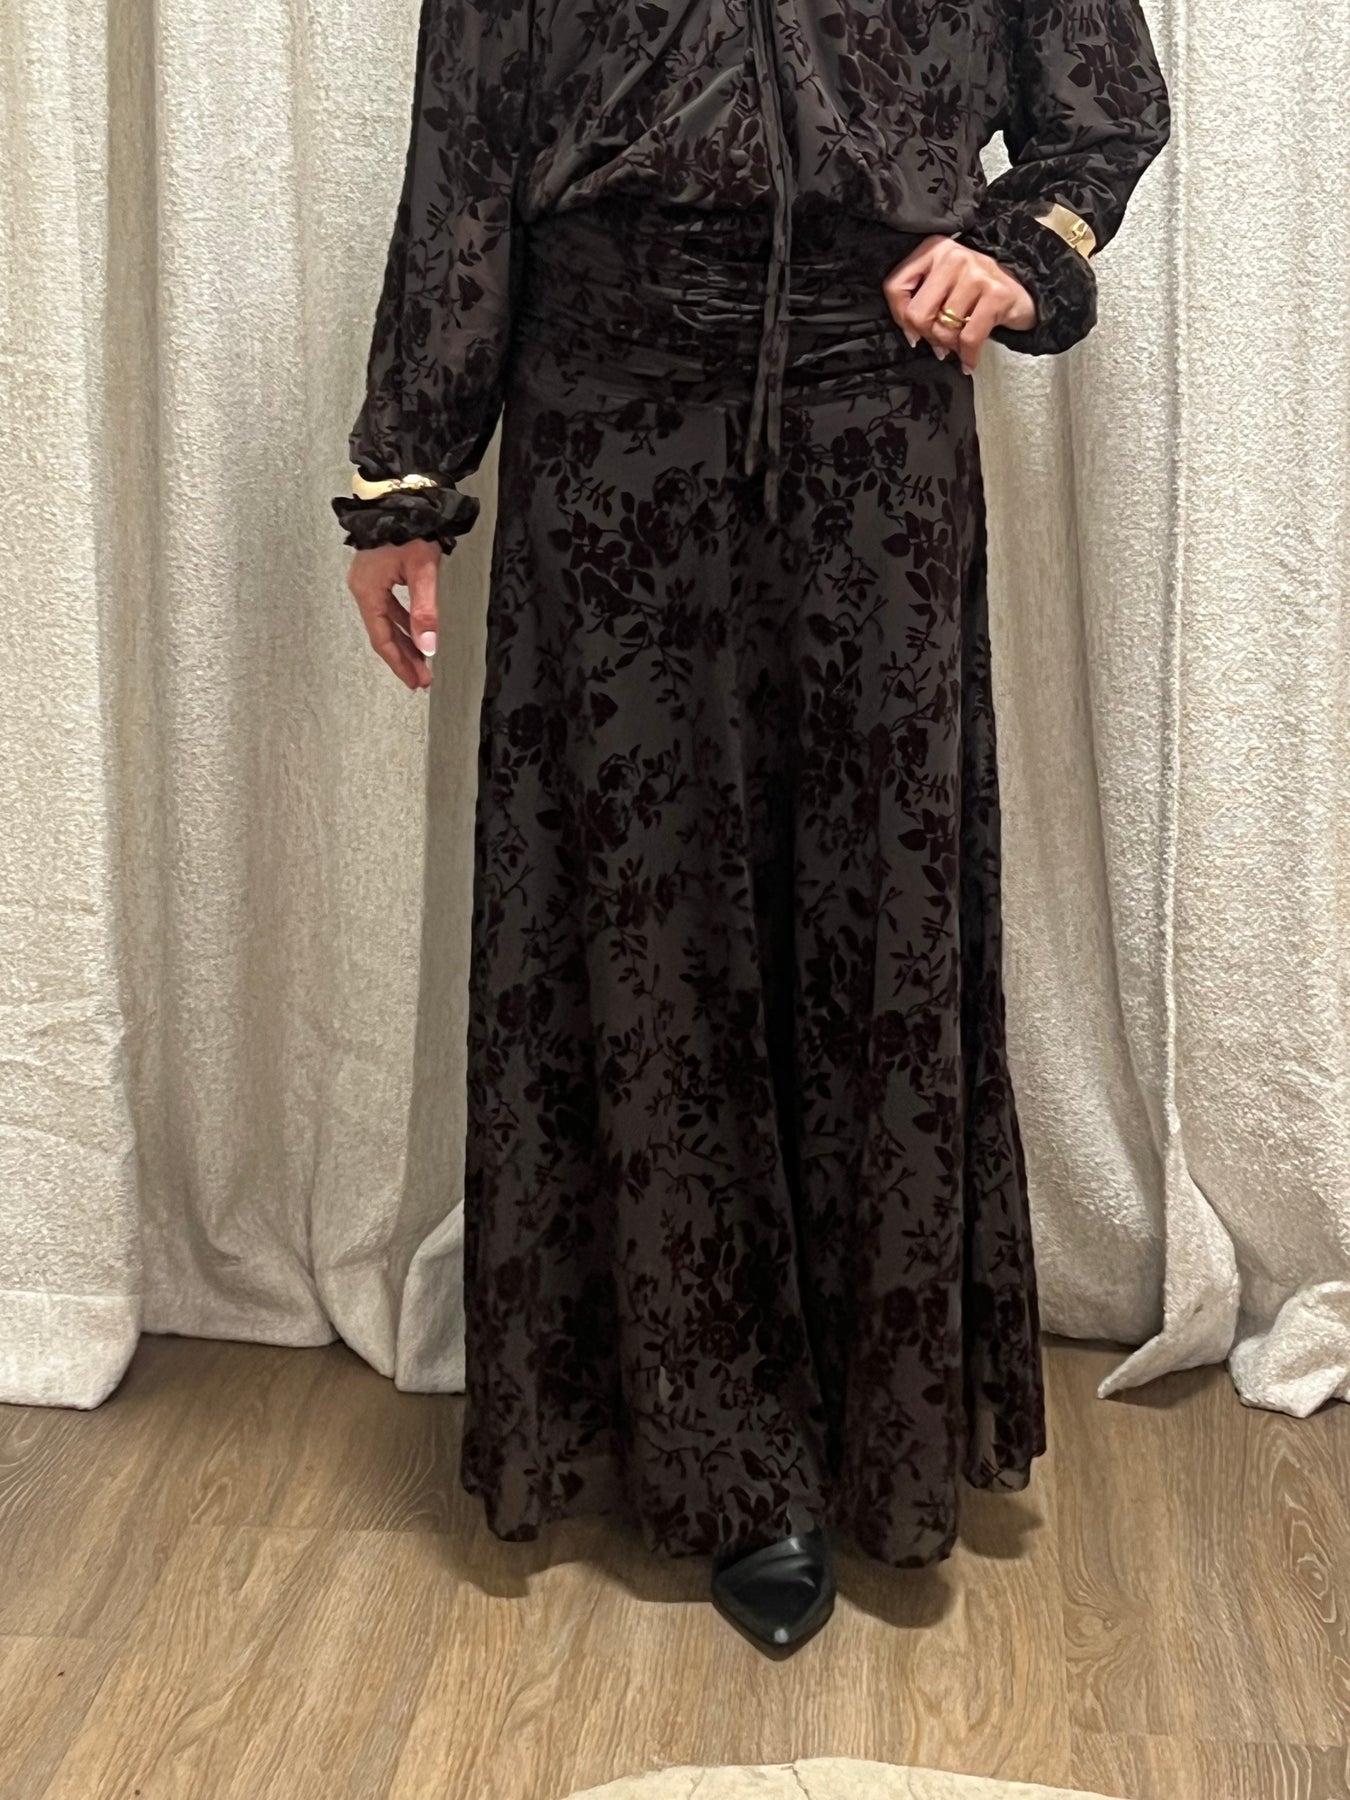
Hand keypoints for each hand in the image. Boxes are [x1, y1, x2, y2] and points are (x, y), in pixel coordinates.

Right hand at [346, 538, 440, 690]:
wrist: (402, 494)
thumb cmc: (409, 527)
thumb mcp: (422, 571)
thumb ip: (425, 610)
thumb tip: (428, 645)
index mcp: (367, 590)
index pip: (382, 638)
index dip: (399, 663)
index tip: (414, 680)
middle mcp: (363, 588)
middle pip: (383, 634)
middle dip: (404, 658)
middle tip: (420, 679)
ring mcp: (369, 581)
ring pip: (387, 622)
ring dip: (405, 642)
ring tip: (422, 662)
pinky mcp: (378, 573)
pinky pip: (389, 607)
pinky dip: (404, 622)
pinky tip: (416, 632)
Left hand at [882, 234, 1036, 373]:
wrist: (1023, 288)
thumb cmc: (975, 291)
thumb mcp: (943, 284)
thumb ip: (920, 301)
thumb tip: (912, 335)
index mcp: (933, 249)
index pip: (896, 287)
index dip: (900, 318)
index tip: (913, 332)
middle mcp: (953, 256)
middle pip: (917, 313)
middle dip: (928, 336)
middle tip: (940, 341)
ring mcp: (976, 273)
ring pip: (943, 328)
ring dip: (950, 346)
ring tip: (958, 344)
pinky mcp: (996, 294)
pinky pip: (968, 338)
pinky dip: (967, 356)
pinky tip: (968, 362)